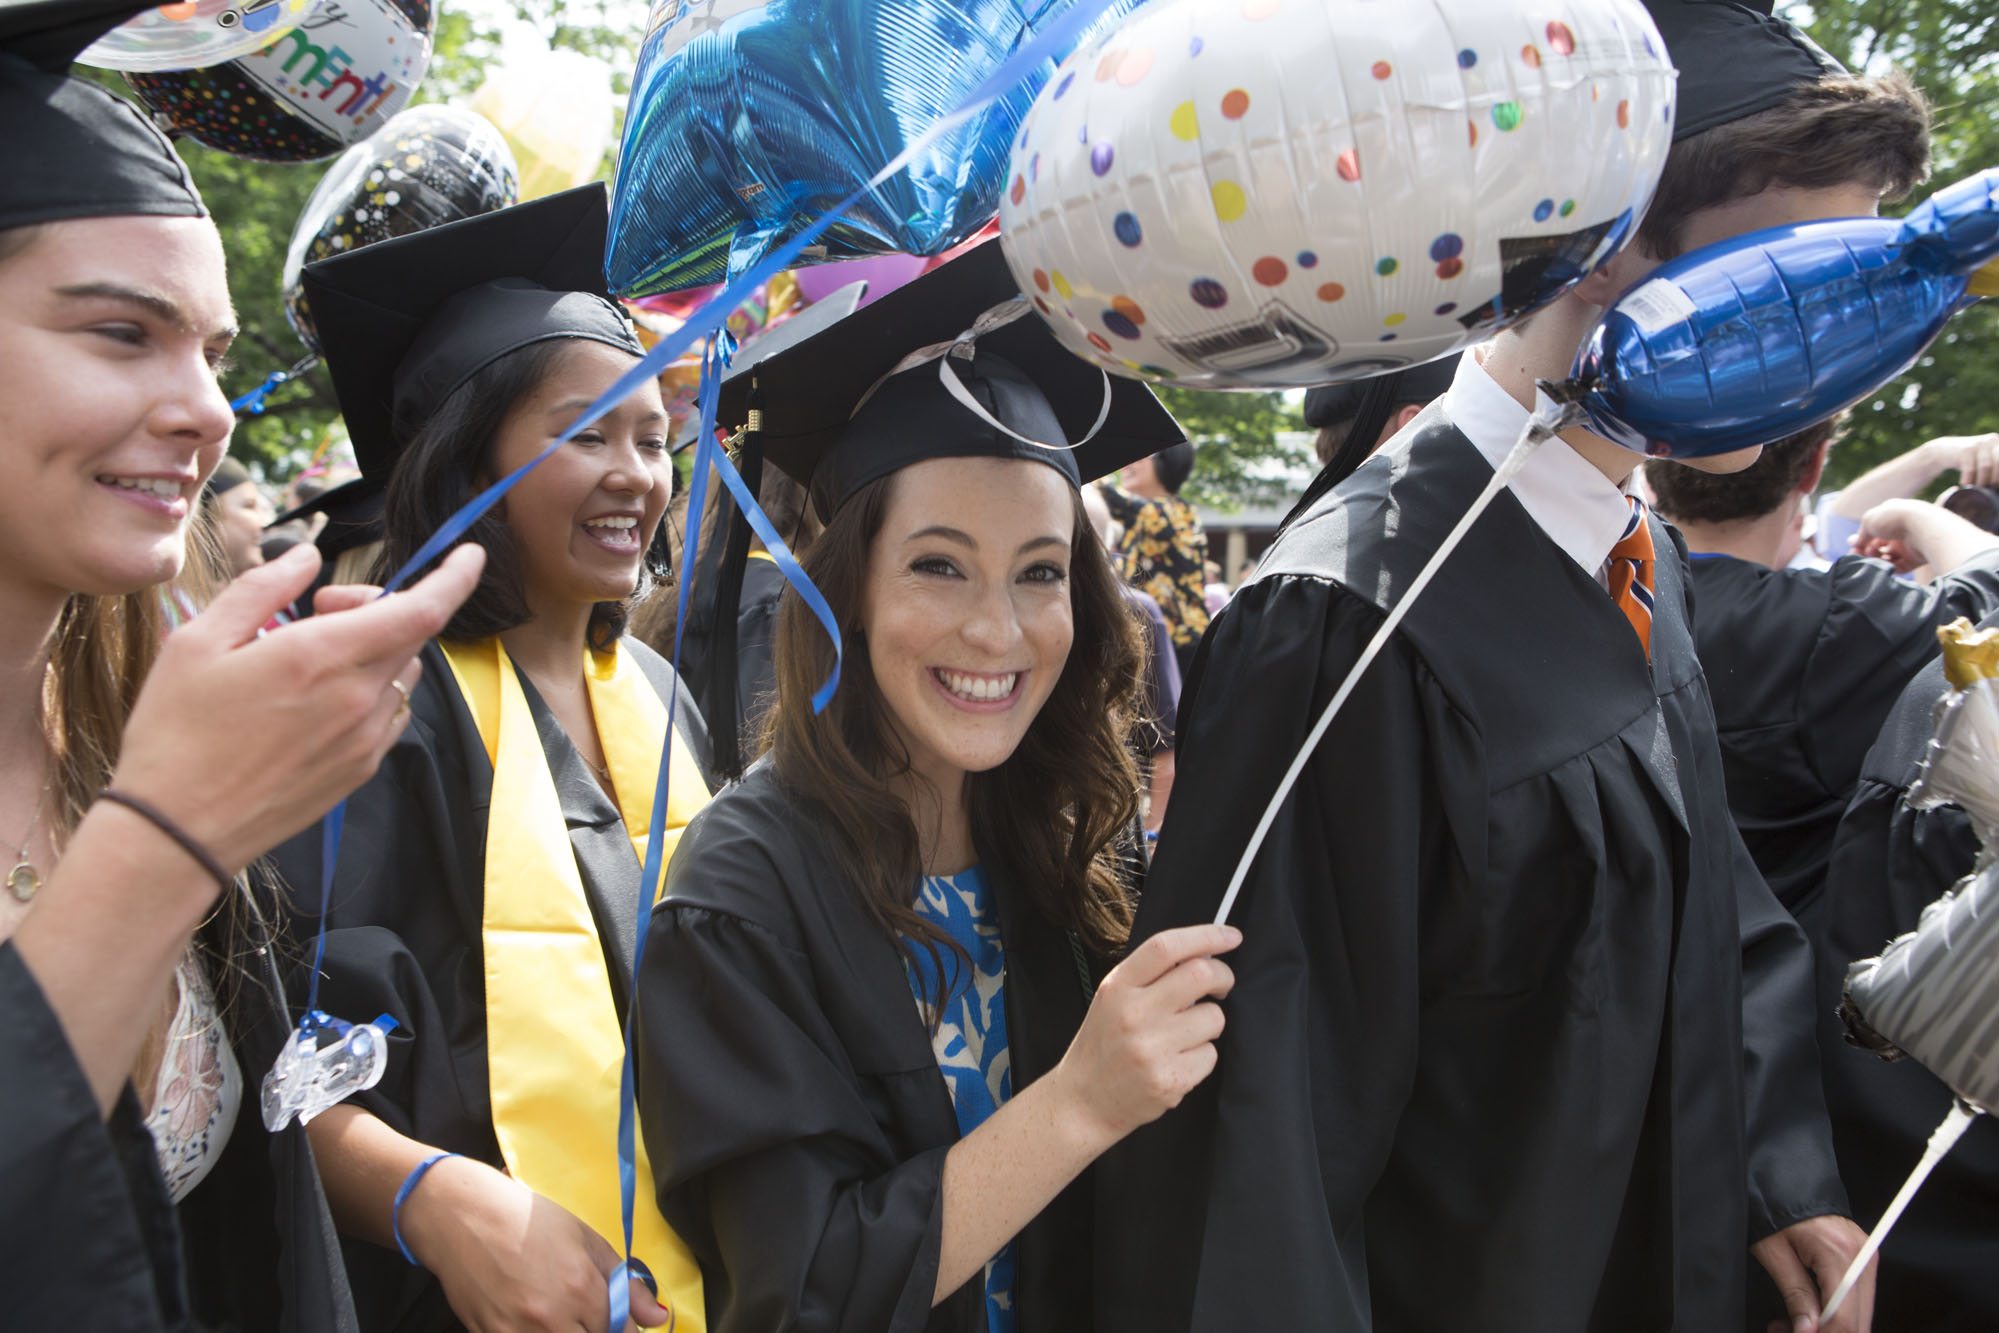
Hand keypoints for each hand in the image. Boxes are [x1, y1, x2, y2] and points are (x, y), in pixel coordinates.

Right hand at [110, 541, 483, 871]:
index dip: (455, 578)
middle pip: (410, 634)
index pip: (421, 610)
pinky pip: (391, 712)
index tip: (470, 554)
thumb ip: (261, 589)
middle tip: (317, 608)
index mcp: (321, 657)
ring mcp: (365, 738)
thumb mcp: (198, 641)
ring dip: (376, 648)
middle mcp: (357, 698)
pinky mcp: (361, 769)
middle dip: (379, 604)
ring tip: (311, 656)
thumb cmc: (177, 733)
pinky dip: (372, 689)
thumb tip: (306, 557)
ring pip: (402, 672)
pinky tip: (321, 697)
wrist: (177, 831)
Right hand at [401, 1156, 669, 1332]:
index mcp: (581, 1288)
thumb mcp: (586, 1240)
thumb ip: (625, 1284)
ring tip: (564, 1315)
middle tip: (587, 1314)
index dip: (624, 1328)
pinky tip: (534, 1318)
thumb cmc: (528, 1221)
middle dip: (596, 1331)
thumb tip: (659, 1318)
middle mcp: (551, 1319)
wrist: (462, 1218)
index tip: (619, 1321)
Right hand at [1047, 923, 1239, 1143]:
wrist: (1083, 1101)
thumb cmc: (1104, 1045)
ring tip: (1184, 1035)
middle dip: (1223, 977)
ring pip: (1214, 1018)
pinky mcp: (1169, 1080)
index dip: (1206, 936)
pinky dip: (1202, 1056)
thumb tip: (1204, 954)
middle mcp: (1133, 1014)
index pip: (1166, 947)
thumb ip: (1149, 976)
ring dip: (1209, 1023)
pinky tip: (1178, 1062)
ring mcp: (1151, 1049)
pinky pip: (1210, 1055)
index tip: (1231, 936)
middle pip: (1201, 975)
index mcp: (1118, 987)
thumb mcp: (1112, 999)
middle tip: (1221, 986)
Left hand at [1751, 1214, 1872, 1332]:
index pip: (1843, 1318)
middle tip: (1788, 1330)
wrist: (1786, 1177)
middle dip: (1824, 1332)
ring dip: (1828, 1326)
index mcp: (1840, 1254)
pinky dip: (1834, 1314)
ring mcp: (1867, 1259)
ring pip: (1860, 1316)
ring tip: (1790, 1324)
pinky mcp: (1862, 1261)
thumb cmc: (1774, 1204)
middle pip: (1858, 1322)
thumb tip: (1808, 1330)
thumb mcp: (1773, 1251)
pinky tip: (1807, 1313)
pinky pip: (1855, 1301)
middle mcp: (1863, 1258)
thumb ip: (1795, 1294)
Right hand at [1853, 498, 1934, 572]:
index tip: (1854, 546)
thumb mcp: (1869, 522)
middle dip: (1867, 550)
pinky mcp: (1916, 558)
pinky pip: (1899, 566)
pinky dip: (1888, 567)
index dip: (1862, 538)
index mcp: (1892, 516)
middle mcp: (1901, 529)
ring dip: (1876, 558)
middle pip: (1880, 544)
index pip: (1874, 529)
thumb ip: (1861, 534)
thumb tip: (1854, 544)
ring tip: (1872, 556)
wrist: (1923, 528)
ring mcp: (1909, 544)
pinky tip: (1881, 564)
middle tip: (1859, 554)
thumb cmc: (1894, 519)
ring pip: (1888, 556)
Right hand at [1927, 432, 1998, 487]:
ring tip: (1978, 490)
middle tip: (1991, 491)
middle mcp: (1993, 440)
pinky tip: (1965, 485)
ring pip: (1986, 467)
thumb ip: (1996, 468)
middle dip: (1996, 480)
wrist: (1944, 450)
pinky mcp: (1965, 449)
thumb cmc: (1970, 461)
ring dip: (1982, 482)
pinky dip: (1968, 480)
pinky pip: (1970, 468)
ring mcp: (1979, 443)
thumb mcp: (1987, 462)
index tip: (1996, 488)